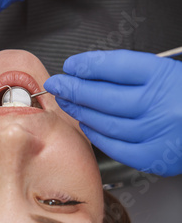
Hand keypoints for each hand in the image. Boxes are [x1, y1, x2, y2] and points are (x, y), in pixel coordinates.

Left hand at [44, 50, 181, 175]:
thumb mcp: (167, 72)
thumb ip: (131, 73)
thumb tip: (89, 74)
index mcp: (164, 77)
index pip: (115, 67)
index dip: (87, 65)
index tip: (71, 65)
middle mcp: (159, 105)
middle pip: (103, 95)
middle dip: (74, 88)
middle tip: (57, 84)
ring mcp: (154, 134)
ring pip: (104, 122)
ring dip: (80, 111)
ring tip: (67, 102)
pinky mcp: (152, 157)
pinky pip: (113, 146)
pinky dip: (96, 134)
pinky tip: (87, 124)